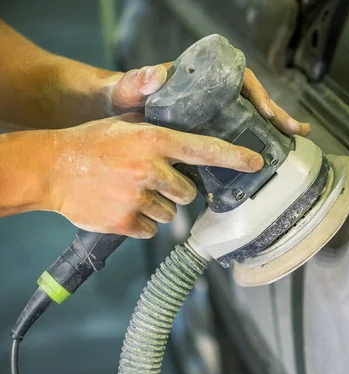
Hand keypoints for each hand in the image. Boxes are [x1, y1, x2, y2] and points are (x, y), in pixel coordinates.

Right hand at [47, 113, 263, 238]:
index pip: (205, 150)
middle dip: (176, 191)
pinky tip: (123, 206)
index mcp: (153, 141)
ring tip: (131, 192)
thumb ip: (160, 135)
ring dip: (157, 207)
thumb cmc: (91, 145)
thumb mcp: (127, 127)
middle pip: (188, 192)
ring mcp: (137, 198)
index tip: (257, 163)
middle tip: (152, 181)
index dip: (234, 158)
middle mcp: (150, 169)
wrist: (50, 168)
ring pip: (170, 213)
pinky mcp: (125, 222)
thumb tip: (191, 144)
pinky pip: (151, 229)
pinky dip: (141, 222)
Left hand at [107, 64, 310, 135]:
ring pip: (246, 122)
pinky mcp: (204, 138)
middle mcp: (208, 98)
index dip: (256, 93)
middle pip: (250, 103)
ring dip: (270, 132)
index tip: (266, 111)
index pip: (236, 79)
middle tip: (296, 130)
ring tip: (292, 143)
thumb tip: (156, 74)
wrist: (110, 122)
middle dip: (276, 116)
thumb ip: (137, 82)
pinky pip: (232, 141)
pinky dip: (248, 149)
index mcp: (197, 81)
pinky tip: (261, 161)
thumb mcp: (126, 89)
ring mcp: (208, 118)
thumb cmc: (119, 99)